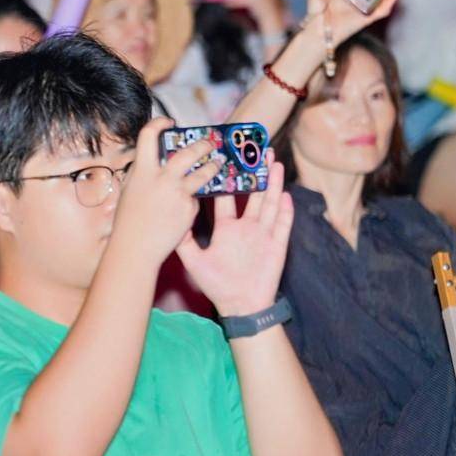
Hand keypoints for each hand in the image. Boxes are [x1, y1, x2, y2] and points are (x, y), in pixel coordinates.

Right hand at [111, 118, 224, 264]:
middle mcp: (162, 178)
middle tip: (210, 143)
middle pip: (190, 151)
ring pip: (205, 172)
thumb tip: (156, 162)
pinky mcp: (190, 208)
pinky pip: (195, 198)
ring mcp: (178, 193)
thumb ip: (144, 174)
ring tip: (218, 164)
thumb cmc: (128, 221)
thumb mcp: (130, 191)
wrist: (136, 248)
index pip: (149, 135)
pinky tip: (187, 208)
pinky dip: (193, 200)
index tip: (169, 122)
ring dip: (213, 166)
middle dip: (203, 144)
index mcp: (142, 170)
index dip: (159, 123)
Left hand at [175, 150, 293, 316]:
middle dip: (253, 172)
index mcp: (227, 228)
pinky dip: (284, 211)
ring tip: (271, 161)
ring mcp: (263, 235)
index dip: (224, 182)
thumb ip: (184, 239)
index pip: (225, 199)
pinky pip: (282, 225)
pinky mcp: (277, 245)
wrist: (241, 306)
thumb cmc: (217, 285)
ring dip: (271, 183)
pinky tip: (284, 195)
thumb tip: (171, 218)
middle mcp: (246, 227)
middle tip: (253, 149)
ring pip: (269, 203)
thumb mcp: (194, 260)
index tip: (222, 161)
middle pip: (251, 194)